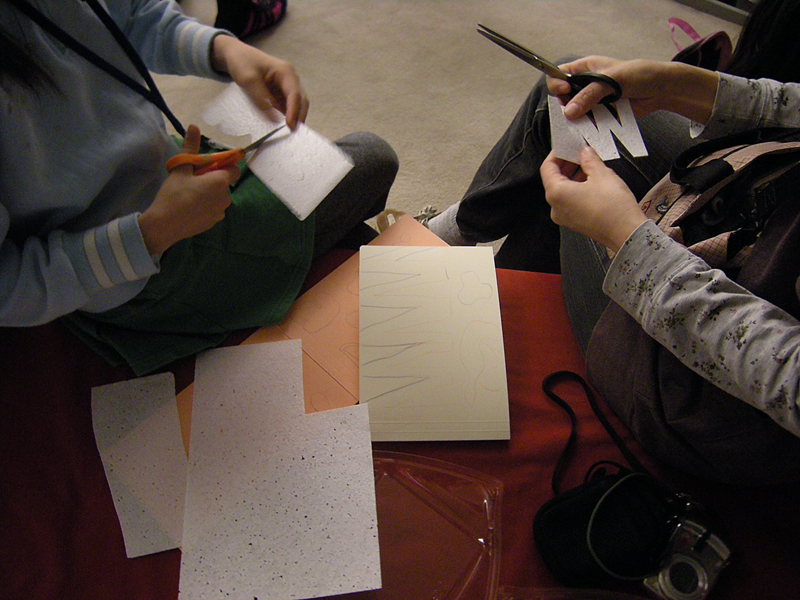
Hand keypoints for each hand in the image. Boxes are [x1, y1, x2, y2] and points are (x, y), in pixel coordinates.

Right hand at [138, 125, 239, 254]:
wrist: (164, 225)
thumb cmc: (174, 194)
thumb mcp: (181, 168)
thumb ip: (190, 147)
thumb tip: (194, 126)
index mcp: (220, 182)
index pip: (234, 169)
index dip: (223, 165)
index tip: (207, 166)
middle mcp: (225, 197)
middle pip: (224, 183)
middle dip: (213, 179)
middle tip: (193, 179)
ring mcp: (220, 212)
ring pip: (218, 196)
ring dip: (209, 193)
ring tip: (189, 193)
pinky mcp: (213, 223)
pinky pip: (213, 209)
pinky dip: (205, 205)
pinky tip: (190, 206)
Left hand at [212, 35, 308, 129]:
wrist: (234, 55)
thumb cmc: (242, 62)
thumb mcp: (249, 80)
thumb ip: (261, 99)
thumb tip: (274, 119)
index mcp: (286, 72)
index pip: (295, 94)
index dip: (294, 111)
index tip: (290, 126)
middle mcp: (290, 79)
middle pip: (301, 100)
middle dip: (298, 117)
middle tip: (292, 134)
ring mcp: (286, 87)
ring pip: (296, 105)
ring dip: (294, 118)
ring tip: (288, 133)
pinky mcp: (280, 93)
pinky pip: (286, 107)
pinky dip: (286, 116)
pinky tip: (282, 127)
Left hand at [540, 148, 646, 252]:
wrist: (627, 233)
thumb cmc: (613, 207)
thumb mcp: (602, 174)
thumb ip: (589, 159)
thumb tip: (585, 152)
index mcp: (556, 194)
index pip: (547, 168)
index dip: (557, 154)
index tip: (568, 146)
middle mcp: (556, 207)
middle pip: (554, 179)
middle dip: (567, 165)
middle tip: (581, 153)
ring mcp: (565, 217)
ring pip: (564, 191)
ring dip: (574, 176)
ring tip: (590, 166)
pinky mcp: (575, 222)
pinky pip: (571, 201)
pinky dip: (578, 189)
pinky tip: (593, 181)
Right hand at [547, 56, 717, 123]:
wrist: (660, 90)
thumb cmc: (638, 75)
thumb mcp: (612, 80)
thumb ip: (589, 95)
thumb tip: (569, 112)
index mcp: (585, 68)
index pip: (559, 74)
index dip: (557, 83)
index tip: (564, 92)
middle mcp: (586, 84)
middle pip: (564, 96)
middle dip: (566, 105)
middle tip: (575, 112)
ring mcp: (593, 100)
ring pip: (574, 111)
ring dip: (577, 118)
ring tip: (584, 123)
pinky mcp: (601, 114)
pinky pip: (588, 122)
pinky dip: (587, 127)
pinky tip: (590, 130)